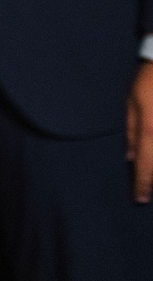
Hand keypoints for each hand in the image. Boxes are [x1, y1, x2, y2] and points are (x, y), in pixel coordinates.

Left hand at [127, 61, 152, 202]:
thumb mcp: (132, 102)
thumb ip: (132, 131)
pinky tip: (152, 159)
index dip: (143, 183)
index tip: (141, 199)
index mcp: (151, 127)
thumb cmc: (148, 80)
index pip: (145, 163)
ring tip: (150, 182)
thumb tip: (130, 157)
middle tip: (147, 195)